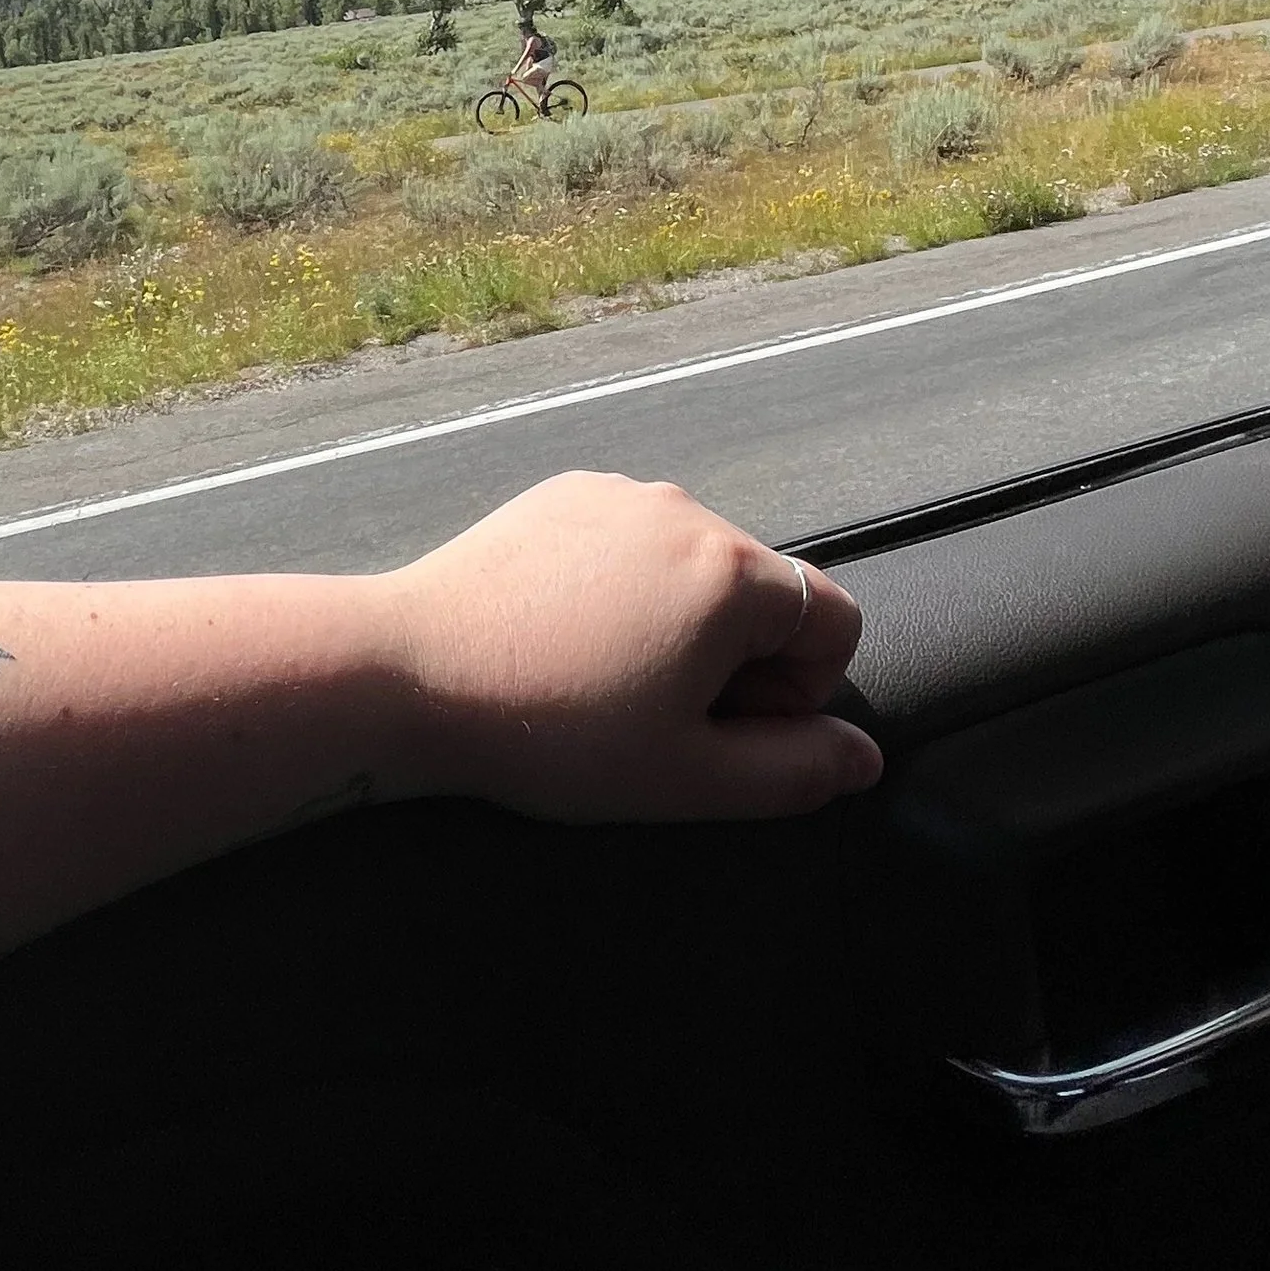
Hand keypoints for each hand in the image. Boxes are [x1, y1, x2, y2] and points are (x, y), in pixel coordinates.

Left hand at [383, 471, 882, 821]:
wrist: (406, 671)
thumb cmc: (549, 731)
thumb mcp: (686, 778)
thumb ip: (794, 773)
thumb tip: (863, 759)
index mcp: (730, 572)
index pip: (833, 622)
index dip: (799, 694)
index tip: (723, 729)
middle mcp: (685, 509)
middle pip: (765, 591)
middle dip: (741, 660)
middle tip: (658, 717)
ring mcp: (619, 493)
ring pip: (696, 568)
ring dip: (682, 626)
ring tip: (603, 681)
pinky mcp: (563, 494)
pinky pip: (634, 543)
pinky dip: (626, 591)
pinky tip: (565, 640)